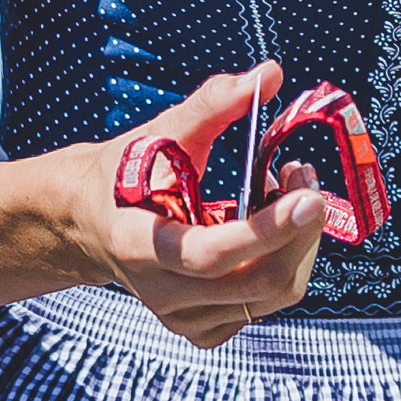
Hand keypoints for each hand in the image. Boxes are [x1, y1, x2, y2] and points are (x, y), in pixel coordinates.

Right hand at [70, 65, 328, 348]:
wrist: (90, 221)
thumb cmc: (126, 174)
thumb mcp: (158, 132)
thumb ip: (212, 104)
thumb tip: (271, 74)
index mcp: (141, 246)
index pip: (212, 255)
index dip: (267, 230)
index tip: (309, 197)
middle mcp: (163, 292)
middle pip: (261, 279)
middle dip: (301, 226)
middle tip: (302, 173)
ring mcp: (184, 316)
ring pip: (274, 293)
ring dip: (299, 240)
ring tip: (283, 192)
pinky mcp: (203, 326)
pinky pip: (265, 304)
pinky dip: (283, 262)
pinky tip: (268, 229)